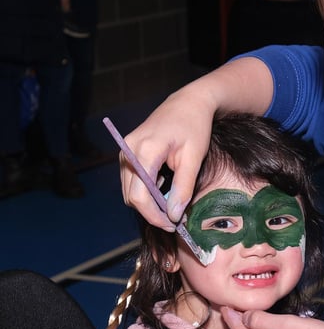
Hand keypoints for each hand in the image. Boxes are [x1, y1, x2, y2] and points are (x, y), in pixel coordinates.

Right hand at [120, 85, 214, 228]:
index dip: (154, 216)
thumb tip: (174, 215)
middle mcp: (128, 151)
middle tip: (174, 220)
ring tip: (172, 204)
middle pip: (131, 196)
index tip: (173, 225)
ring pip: (129, 190)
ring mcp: (125, 151)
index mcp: (145, 151)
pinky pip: (131, 180)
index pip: (140, 196)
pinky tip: (164, 188)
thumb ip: (183, 187)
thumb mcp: (193, 158)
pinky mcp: (127, 152)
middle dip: (151, 212)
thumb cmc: (194, 127)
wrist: (188, 103)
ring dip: (148, 202)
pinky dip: (145, 190)